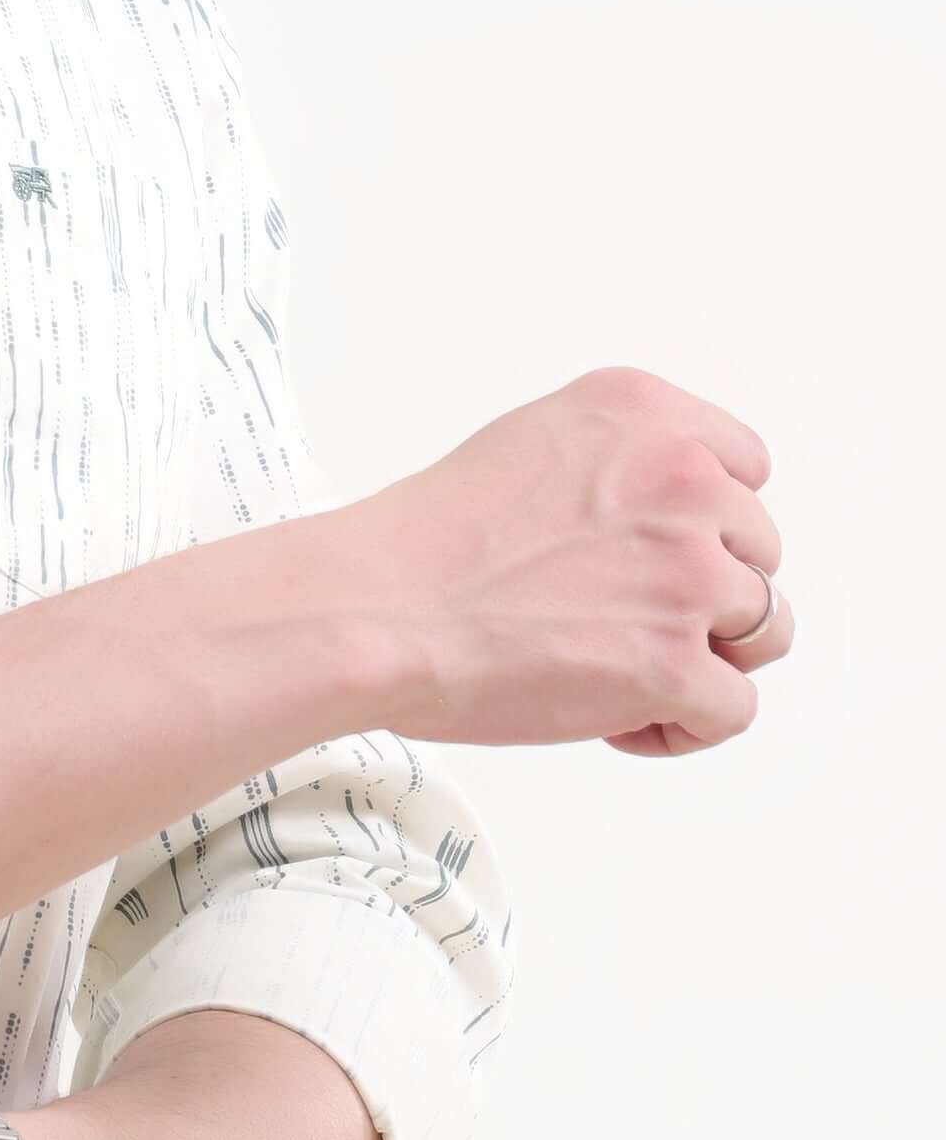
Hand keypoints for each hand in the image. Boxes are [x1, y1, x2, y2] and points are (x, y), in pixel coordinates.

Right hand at [337, 363, 791, 757]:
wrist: (375, 610)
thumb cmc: (427, 541)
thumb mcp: (534, 443)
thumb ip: (620, 465)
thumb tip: (666, 525)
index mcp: (645, 414)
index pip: (747, 470)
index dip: (705, 525)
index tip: (653, 554)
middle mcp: (683, 482)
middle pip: (759, 555)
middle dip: (701, 596)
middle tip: (614, 620)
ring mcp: (688, 575)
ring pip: (764, 633)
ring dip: (701, 659)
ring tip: (617, 673)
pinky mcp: (676, 663)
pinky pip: (733, 709)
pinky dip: (682, 725)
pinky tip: (616, 717)